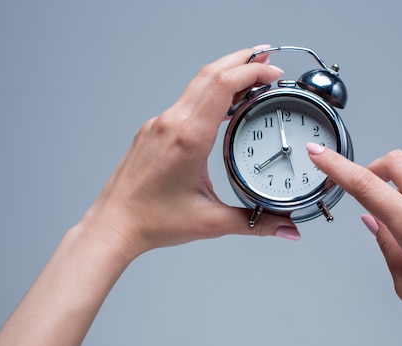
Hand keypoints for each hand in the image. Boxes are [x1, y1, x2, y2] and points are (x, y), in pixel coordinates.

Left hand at [81, 47, 300, 258]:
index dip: (251, 71)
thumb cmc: (152, 221)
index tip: (273, 72)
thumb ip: (256, 223)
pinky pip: (184, 100)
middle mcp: (171, 123)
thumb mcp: (212, 222)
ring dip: (225, 74)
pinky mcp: (152, 130)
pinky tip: (222, 105)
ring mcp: (159, 124)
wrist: (114, 224)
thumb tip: (287, 229)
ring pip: (195, 84)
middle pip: (210, 73)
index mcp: (188, 138)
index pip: (222, 85)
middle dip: (242, 61)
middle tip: (268, 60)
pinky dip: (209, 92)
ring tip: (250, 77)